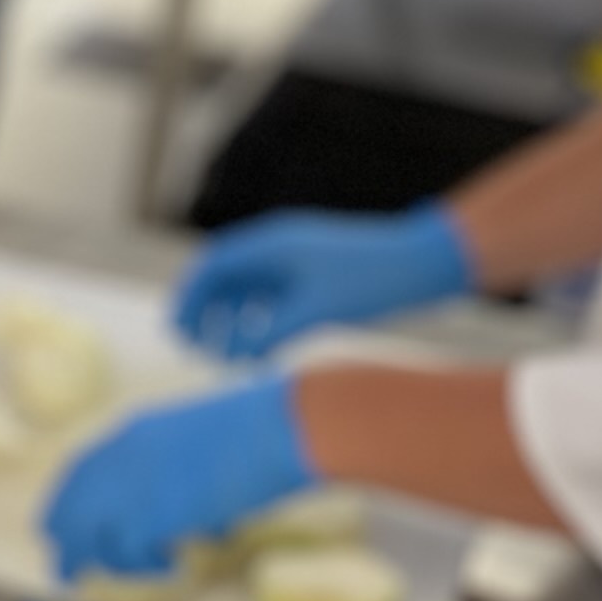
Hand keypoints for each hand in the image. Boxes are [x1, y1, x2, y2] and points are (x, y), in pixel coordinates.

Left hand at [42, 373, 313, 581]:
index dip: (68, 504)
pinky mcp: (149, 515)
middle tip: (68, 573)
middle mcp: (121, 457)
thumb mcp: (199, 438)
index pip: (79, 472)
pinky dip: (147, 567)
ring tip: (152, 566)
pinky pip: (126, 554)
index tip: (60, 528)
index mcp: (133, 432)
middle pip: (71, 509)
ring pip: (92, 538)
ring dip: (115, 561)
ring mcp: (131, 485)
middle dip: (69, 543)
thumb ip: (170, 466)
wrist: (277, 429)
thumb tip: (168, 507)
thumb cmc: (259, 430)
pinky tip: (173, 566)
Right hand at [172, 202, 473, 358]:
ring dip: (229, 319)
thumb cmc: (372, 281)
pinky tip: (260, 351)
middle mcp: (279, 246)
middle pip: (223, 276)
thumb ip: (270, 331)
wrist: (425, 262)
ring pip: (247, 288)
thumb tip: (236, 353)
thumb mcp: (315, 310)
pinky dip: (257, 320)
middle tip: (190, 346)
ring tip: (222, 356)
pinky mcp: (316, 275)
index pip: (212, 266)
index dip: (189, 299)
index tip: (176, 331)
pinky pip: (271, 296)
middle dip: (203, 311)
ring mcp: (297, 259)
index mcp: (272, 244)